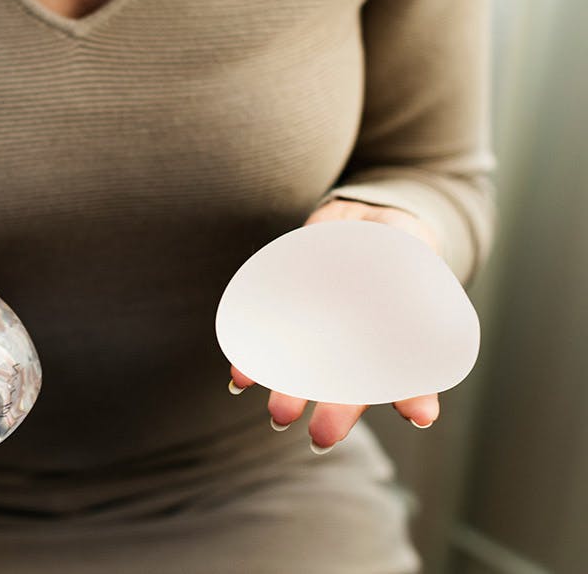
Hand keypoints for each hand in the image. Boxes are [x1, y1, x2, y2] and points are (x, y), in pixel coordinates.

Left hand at [227, 199, 440, 452]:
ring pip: (307, 374)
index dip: (415, 397)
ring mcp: (324, 333)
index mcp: (398, 335)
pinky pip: (269, 344)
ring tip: (279, 418)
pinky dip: (252, 363)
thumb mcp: (409, 242)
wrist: (358, 220)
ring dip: (291, 396)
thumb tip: (410, 248)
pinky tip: (240, 378)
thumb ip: (411, 250)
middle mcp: (358, 345)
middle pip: (349, 388)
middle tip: (321, 438)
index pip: (411, 374)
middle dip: (336, 415)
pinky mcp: (291, 313)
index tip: (419, 417)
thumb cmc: (394, 240)